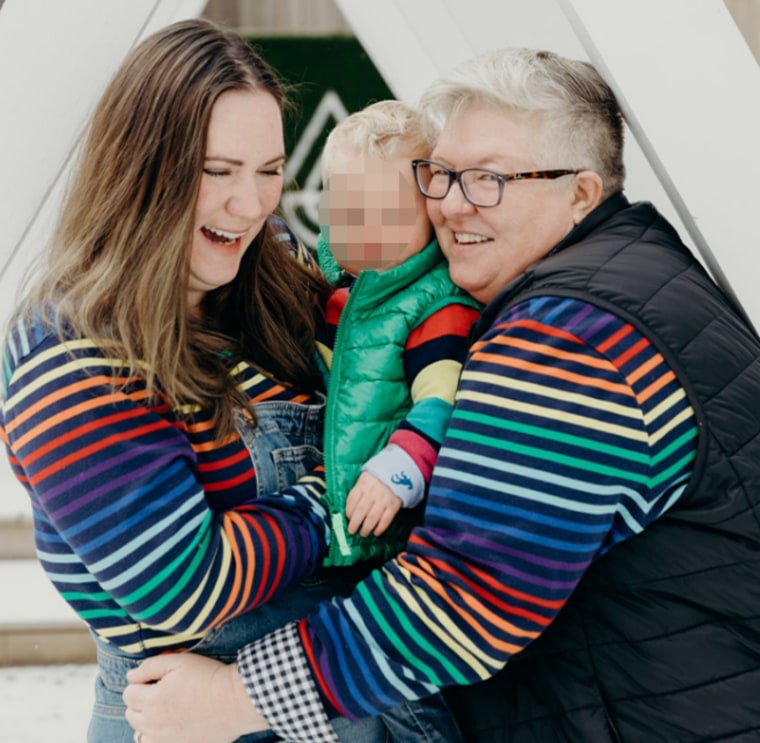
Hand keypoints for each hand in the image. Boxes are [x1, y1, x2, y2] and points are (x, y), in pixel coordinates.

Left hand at [124, 652, 267, 742]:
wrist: (235, 700)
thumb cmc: (208, 676)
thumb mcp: (179, 661)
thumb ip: (150, 666)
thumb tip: (131, 675)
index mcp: (152, 700)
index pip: (129, 693)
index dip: (140, 682)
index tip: (156, 678)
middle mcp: (153, 723)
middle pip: (131, 713)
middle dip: (140, 700)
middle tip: (160, 691)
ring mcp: (164, 739)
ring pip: (139, 732)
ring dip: (145, 719)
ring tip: (163, 708)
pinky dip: (153, 736)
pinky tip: (166, 725)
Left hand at [345, 471, 402, 536]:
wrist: (396, 474)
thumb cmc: (375, 481)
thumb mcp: (363, 481)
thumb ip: (356, 494)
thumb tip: (349, 513)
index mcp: (363, 484)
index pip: (352, 500)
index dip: (348, 512)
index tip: (347, 519)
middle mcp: (373, 492)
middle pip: (361, 510)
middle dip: (355, 524)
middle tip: (352, 531)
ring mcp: (384, 499)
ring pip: (373, 517)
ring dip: (366, 528)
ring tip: (363, 533)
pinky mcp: (393, 505)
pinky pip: (386, 519)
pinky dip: (380, 528)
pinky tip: (376, 532)